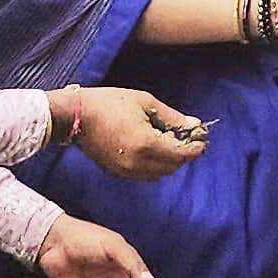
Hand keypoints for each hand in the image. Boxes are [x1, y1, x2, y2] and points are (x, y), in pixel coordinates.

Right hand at [58, 84, 209, 179]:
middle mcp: (138, 163)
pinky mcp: (118, 174)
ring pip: (160, 174)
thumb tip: (194, 124)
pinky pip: (145, 175)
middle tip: (186, 136)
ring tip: (168, 140)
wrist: (75, 117)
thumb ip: (172, 117)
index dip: (195, 147)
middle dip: (183, 153)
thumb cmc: (109, 103)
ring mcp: (126, 172)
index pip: (181, 153)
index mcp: (146, 144)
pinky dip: (155, 165)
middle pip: (173, 166)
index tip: (201, 137)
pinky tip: (152, 148)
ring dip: (170, 160)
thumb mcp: (145, 102)